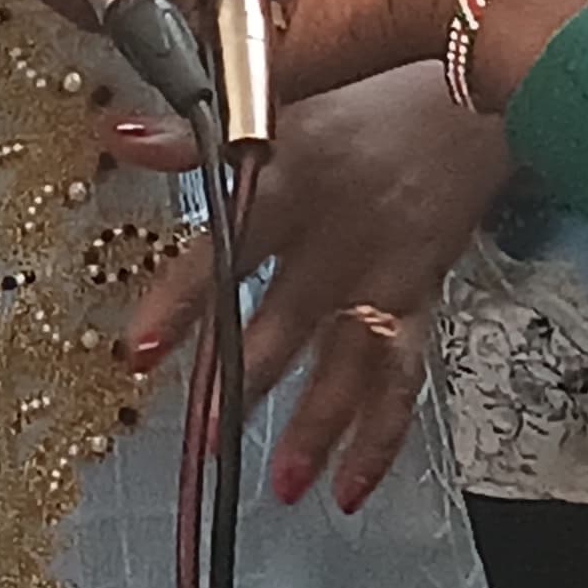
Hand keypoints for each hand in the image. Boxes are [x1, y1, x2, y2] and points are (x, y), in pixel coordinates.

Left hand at [119, 64, 493, 512]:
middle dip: (244, 380)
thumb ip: (189, 137)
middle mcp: (337, 238)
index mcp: (291, 183)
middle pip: (285, 318)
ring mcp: (382, 277)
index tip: (140, 349)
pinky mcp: (418, 302)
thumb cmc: (363, 109)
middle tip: (206, 436)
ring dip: (315, 426)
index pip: (226, 245)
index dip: (182, 299)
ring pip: (346, 361)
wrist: (469, 103)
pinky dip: (379, 437)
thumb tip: (119, 134)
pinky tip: (352, 484)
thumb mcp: (275, 112)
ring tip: (281, 482)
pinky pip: (401, 379)